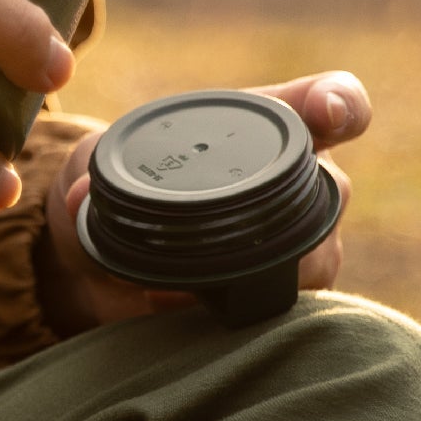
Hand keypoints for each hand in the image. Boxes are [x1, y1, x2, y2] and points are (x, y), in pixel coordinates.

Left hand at [37, 71, 369, 333]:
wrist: (95, 271)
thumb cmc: (107, 193)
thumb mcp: (90, 174)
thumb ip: (87, 179)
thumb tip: (80, 198)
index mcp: (257, 130)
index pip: (327, 102)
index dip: (340, 102)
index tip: (329, 110)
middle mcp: (293, 186)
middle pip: (332, 194)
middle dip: (299, 217)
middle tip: (243, 243)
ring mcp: (296, 248)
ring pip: (318, 264)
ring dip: (261, 277)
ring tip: (184, 286)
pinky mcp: (277, 303)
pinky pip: (286, 316)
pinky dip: (234, 317)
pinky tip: (182, 313)